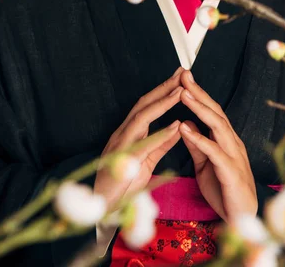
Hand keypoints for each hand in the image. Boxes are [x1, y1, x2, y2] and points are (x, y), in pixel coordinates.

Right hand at [95, 67, 183, 210]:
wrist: (102, 211)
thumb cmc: (122, 186)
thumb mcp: (146, 160)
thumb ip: (161, 143)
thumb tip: (178, 126)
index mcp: (129, 133)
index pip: (147, 105)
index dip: (163, 90)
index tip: (180, 77)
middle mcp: (123, 134)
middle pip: (144, 104)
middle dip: (164, 87)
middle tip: (182, 73)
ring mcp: (121, 146)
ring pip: (141, 118)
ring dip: (162, 103)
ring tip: (181, 92)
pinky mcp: (123, 163)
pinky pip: (143, 145)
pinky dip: (161, 134)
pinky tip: (176, 126)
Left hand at [179, 70, 256, 222]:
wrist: (242, 220)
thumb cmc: (224, 192)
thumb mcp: (204, 165)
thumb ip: (197, 145)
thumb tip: (185, 123)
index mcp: (225, 140)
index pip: (211, 111)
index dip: (198, 94)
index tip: (183, 78)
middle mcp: (232, 143)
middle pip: (215, 112)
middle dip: (199, 93)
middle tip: (184, 76)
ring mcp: (234, 156)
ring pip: (218, 126)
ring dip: (200, 108)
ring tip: (184, 94)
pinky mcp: (231, 172)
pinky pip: (215, 152)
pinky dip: (200, 139)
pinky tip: (185, 129)